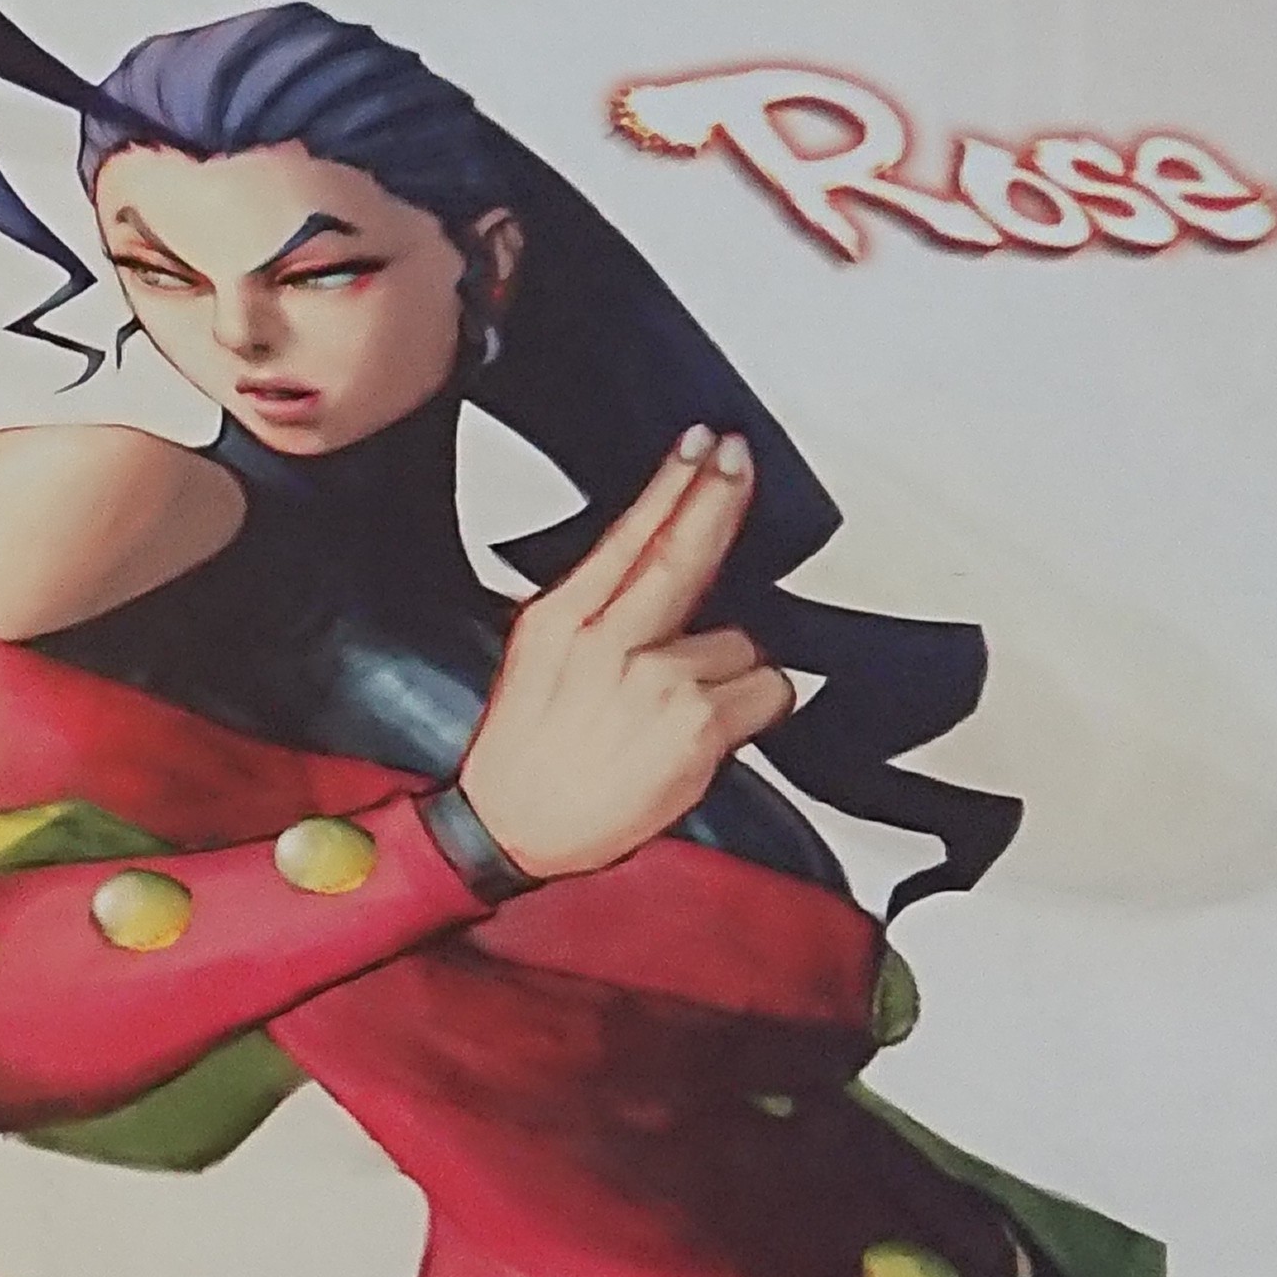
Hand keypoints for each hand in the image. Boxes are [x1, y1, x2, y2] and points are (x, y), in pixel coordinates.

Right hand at [452, 429, 799, 881]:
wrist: (510, 830)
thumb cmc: (523, 755)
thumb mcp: (533, 661)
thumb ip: (592, 611)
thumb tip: (653, 570)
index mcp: (560, 618)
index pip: (629, 534)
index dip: (672, 484)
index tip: (699, 447)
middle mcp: (606, 641)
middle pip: (683, 552)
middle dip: (718, 496)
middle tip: (739, 458)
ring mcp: (656, 682)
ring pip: (739, 640)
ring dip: (729, 670)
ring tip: (682, 712)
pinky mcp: (697, 727)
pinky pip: (766, 690)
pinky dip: (755, 707)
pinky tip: (711, 731)